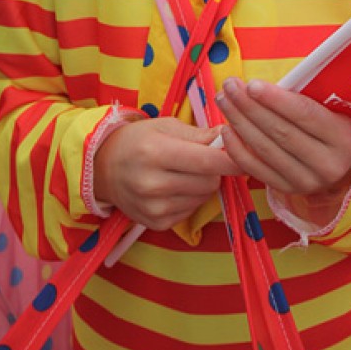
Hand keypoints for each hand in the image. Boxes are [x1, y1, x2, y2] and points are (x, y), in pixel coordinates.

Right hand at [93, 116, 238, 230]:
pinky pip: (191, 210)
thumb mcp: (166, 126)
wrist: (104, 168)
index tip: (246, 153)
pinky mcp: (156, 223)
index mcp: (156, 152)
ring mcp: (153, 208)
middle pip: (209, 181)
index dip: (232, 159)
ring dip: (203, 184)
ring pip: (203, 197)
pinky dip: (190, 198)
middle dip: (215, 169)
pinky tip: (174, 187)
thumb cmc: (139, 140)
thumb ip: (200, 134)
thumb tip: (231, 136)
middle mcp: (153, 184)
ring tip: (184, 171)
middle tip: (203, 158)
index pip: (207, 161)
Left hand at [216, 78, 350, 201]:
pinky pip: (256, 169)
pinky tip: (226, 129)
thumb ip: (305, 96)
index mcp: (343, 137)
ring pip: (265, 149)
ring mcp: (306, 180)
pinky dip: (237, 149)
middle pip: (280, 132)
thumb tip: (265, 83)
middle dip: (250, 107)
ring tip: (224, 101)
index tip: (252, 84)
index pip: (305, 114)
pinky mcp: (288, 189)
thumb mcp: (333, 109)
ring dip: (240, 122)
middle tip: (230, 86)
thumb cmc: (333, 126)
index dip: (276, 99)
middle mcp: (326, 163)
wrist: (345, 167)